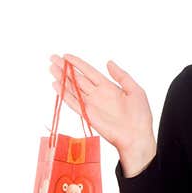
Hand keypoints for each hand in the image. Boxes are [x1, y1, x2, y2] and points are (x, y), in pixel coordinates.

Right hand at [49, 54, 155, 173]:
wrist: (137, 136)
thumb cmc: (140, 116)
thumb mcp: (135, 90)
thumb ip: (121, 76)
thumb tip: (109, 62)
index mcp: (109, 87)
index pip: (90, 71)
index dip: (78, 63)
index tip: (66, 56)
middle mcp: (98, 94)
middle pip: (78, 78)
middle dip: (65, 68)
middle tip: (53, 58)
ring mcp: (91, 104)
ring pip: (73, 88)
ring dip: (62, 78)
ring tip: (51, 68)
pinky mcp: (87, 115)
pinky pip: (73, 102)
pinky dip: (64, 94)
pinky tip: (56, 85)